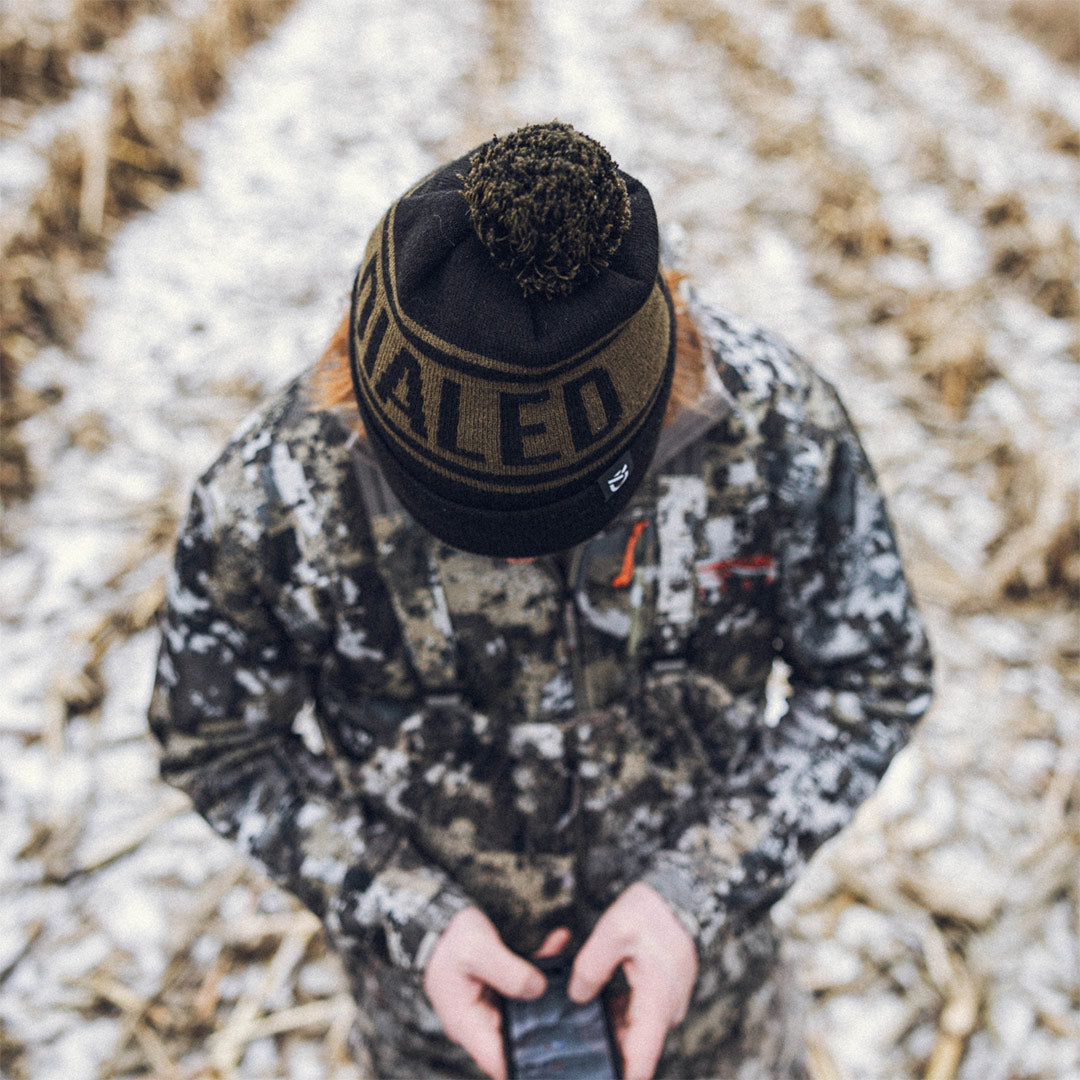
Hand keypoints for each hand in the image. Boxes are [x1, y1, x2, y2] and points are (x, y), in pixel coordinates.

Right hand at [423, 907, 569, 1079]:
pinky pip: (526, 983)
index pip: (497, 1060)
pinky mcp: (501, 986)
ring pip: (527, 1008)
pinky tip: (559, 942)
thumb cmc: (449, 939)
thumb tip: (538, 988)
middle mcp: (481, 1019)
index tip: (553, 1055)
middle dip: (546, 1026)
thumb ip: (507, 971)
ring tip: (572, 972)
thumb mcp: (476, 951)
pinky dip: (542, 965)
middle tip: (575, 1011)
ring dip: (549, 990)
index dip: (523, 1063)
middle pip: (518, 1036)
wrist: (439, 917)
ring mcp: (492, 1004)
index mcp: (467, 1023)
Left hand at [569, 883, 697, 1079]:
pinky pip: (636, 1014)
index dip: (618, 1075)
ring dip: (608, 1026)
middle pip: (632, 1047)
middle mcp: (667, 1010)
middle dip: (603, 1045)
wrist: (678, 892)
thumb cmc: (652, 910)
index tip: (593, 1074)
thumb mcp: (612, 932)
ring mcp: (666, 1004)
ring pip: (632, 1031)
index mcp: (658, 1002)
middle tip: (571, 1040)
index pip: (640, 1062)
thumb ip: (591, 968)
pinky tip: (593, 999)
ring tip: (578, 1016)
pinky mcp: (661, 995)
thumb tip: (577, 997)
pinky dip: (616, 1011)